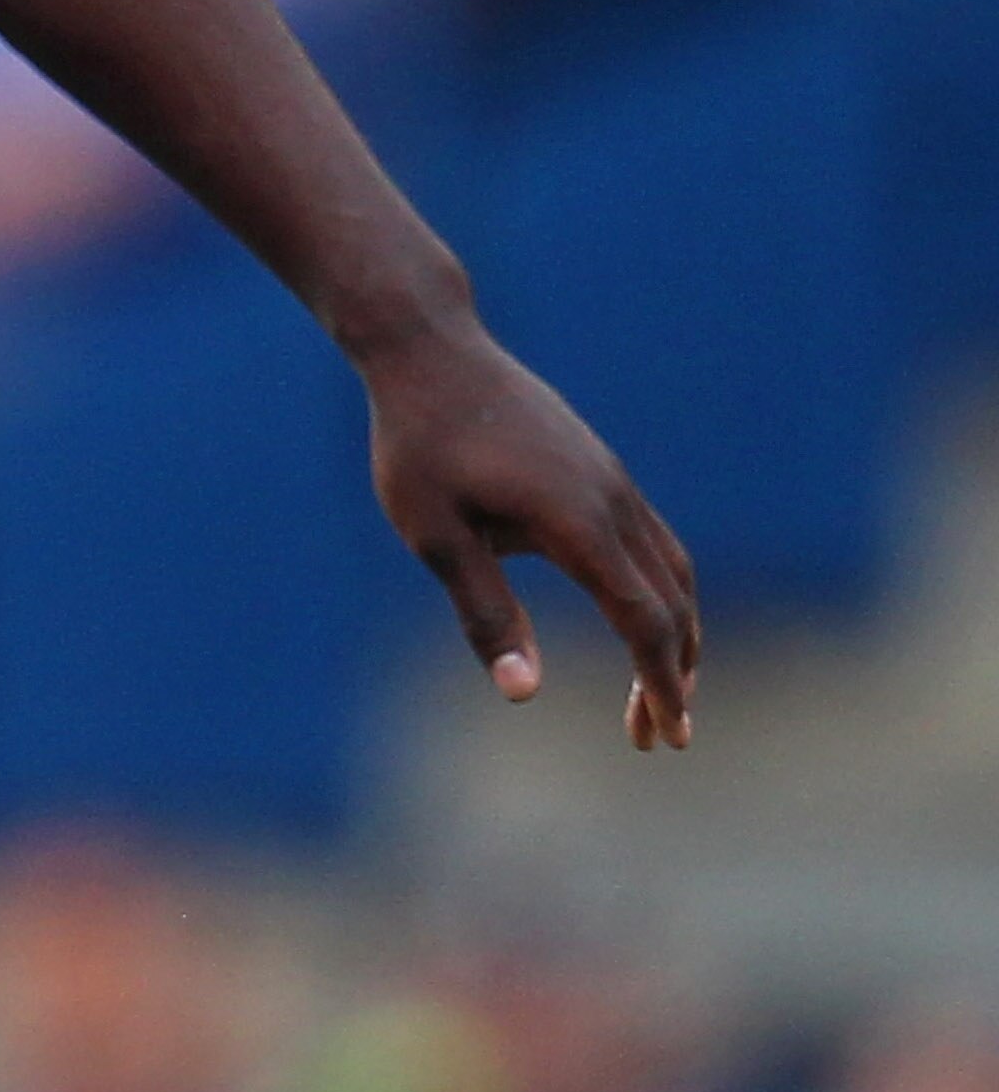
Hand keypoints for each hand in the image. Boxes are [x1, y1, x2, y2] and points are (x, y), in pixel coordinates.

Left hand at [362, 314, 698, 750]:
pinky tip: (632, 620)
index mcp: (577, 521)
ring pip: (672, 569)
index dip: (659, 684)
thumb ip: (486, 613)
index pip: (644, 619)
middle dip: (671, 675)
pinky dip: (660, 593)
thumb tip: (524, 692)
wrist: (429, 351)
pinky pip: (652, 541)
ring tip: (653, 691)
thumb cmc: (418, 446)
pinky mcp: (600, 468)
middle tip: (655, 740)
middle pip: (673, 602)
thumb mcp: (434, 537)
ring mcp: (611, 479)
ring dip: (673, 634)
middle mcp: (611, 498)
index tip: (667, 738)